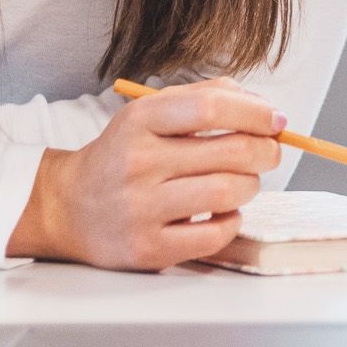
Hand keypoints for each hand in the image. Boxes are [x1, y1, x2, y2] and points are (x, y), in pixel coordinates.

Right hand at [9, 78, 286, 269]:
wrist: (70, 207)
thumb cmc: (124, 155)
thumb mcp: (151, 114)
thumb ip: (205, 98)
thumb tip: (264, 109)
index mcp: (139, 121)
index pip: (211, 108)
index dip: (255, 113)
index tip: (276, 120)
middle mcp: (138, 163)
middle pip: (230, 152)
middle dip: (265, 151)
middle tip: (269, 153)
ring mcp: (141, 209)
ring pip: (228, 193)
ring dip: (251, 186)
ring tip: (243, 182)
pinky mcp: (148, 249)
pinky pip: (215, 235)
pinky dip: (232, 221)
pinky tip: (224, 212)